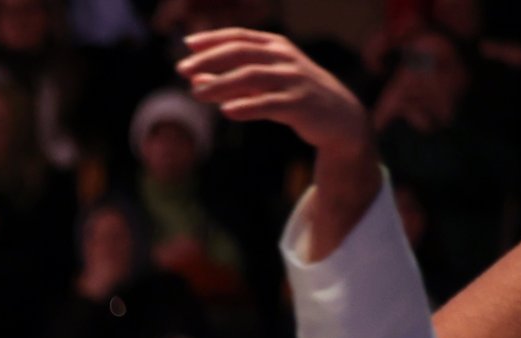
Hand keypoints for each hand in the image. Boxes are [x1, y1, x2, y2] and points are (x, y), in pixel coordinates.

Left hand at [177, 30, 369, 157]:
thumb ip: (231, 81)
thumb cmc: (293, 95)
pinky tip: (227, 110)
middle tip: (182, 68)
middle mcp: (283, 58)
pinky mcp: (299, 104)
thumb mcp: (262, 84)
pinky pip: (269, 103)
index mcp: (275, 46)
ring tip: (196, 92)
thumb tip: (195, 81)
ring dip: (221, 83)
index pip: (239, 37)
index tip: (187, 43)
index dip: (213, 39)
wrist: (338, 117)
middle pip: (241, 52)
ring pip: (251, 76)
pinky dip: (247, 106)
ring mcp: (292, 79)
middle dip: (209, 59)